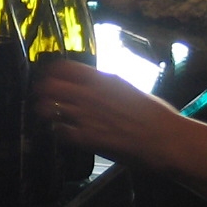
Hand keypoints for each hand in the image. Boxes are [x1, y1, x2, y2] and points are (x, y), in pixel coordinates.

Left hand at [30, 59, 181, 165]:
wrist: (165, 139)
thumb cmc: (155, 114)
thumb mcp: (129, 89)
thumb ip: (108, 86)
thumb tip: (96, 85)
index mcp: (102, 79)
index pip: (64, 67)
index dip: (51, 72)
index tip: (47, 76)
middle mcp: (90, 94)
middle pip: (49, 86)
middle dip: (42, 91)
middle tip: (41, 97)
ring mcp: (86, 116)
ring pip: (49, 109)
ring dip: (46, 112)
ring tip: (47, 116)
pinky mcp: (86, 138)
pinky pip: (59, 132)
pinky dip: (58, 132)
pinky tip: (63, 133)